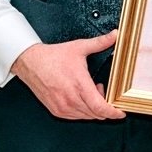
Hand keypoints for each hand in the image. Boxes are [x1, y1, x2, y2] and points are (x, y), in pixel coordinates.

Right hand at [10, 30, 125, 120]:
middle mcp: (71, 99)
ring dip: (94, 108)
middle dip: (105, 106)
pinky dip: (83, 111)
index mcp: (79, 84)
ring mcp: (62, 106)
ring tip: (91, 90)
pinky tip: (81, 97)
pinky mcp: (56, 110)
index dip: (113, 112)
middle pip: (96, 114)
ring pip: (86, 116)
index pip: (100, 107)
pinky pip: (75, 117)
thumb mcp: (80, 47)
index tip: (121, 113)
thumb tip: (116, 35)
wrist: (31, 62)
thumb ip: (100, 42)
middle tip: (103, 90)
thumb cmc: (53, 56)